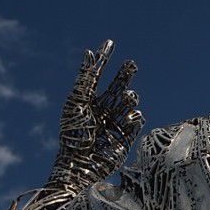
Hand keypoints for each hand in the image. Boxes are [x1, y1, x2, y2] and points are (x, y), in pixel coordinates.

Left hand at [50, 40, 144, 189]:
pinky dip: (136, 115)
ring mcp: (114, 124)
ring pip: (129, 103)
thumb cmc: (73, 134)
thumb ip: (86, 79)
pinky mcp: (125, 138)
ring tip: (129, 96)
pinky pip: (137, 121)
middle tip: (131, 64)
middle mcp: (101, 111)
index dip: (103, 59)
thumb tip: (89, 52)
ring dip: (131, 97)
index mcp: (86, 101)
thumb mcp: (78, 102)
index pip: (96, 76)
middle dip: (124, 75)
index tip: (110, 42)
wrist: (80, 167)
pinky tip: (131, 115)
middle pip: (117, 86)